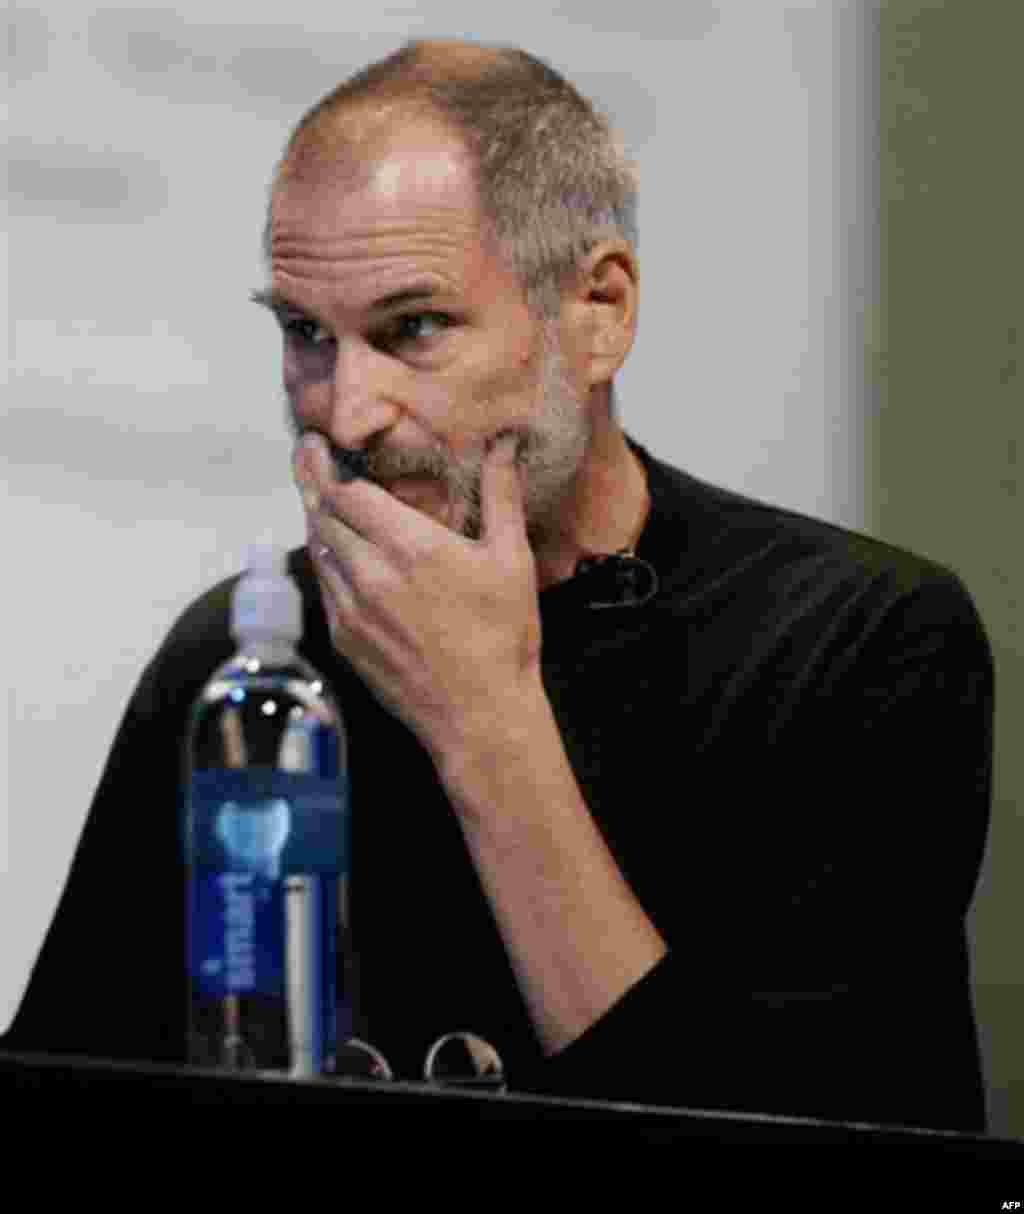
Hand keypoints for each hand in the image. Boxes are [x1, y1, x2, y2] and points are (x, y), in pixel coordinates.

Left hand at [294, 433, 542, 761]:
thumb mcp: (512, 560)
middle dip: (312, 483)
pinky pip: (324, 587)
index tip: (319, 444)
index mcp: (410, 547)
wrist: (479, 715)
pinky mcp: (344, 639)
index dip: (329, 465)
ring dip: (316, 521)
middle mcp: (371, 573)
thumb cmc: (503, 637)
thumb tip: (504, 443)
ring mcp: (351, 609)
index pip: (348, 492)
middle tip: (307, 457)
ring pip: (317, 550)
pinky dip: (325, 562)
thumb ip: (501, 495)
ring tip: (319, 498)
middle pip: (322, 515)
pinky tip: (337, 554)